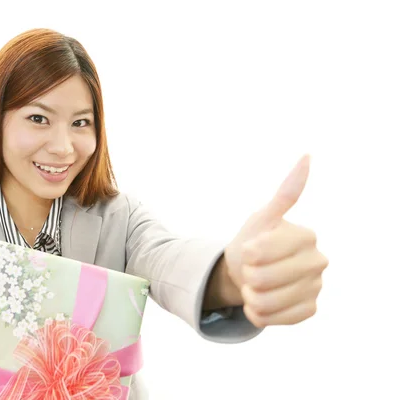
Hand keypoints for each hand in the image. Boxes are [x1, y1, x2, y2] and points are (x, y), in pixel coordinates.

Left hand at [224, 155, 328, 327]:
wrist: (250, 272)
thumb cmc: (255, 241)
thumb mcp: (262, 218)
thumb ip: (285, 194)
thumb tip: (307, 157)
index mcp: (307, 236)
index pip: (259, 252)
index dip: (247, 253)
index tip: (251, 248)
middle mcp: (319, 261)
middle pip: (262, 279)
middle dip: (247, 274)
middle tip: (253, 269)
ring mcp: (316, 287)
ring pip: (266, 302)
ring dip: (250, 295)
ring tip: (256, 285)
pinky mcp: (309, 310)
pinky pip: (273, 319)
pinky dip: (258, 313)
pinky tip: (262, 301)